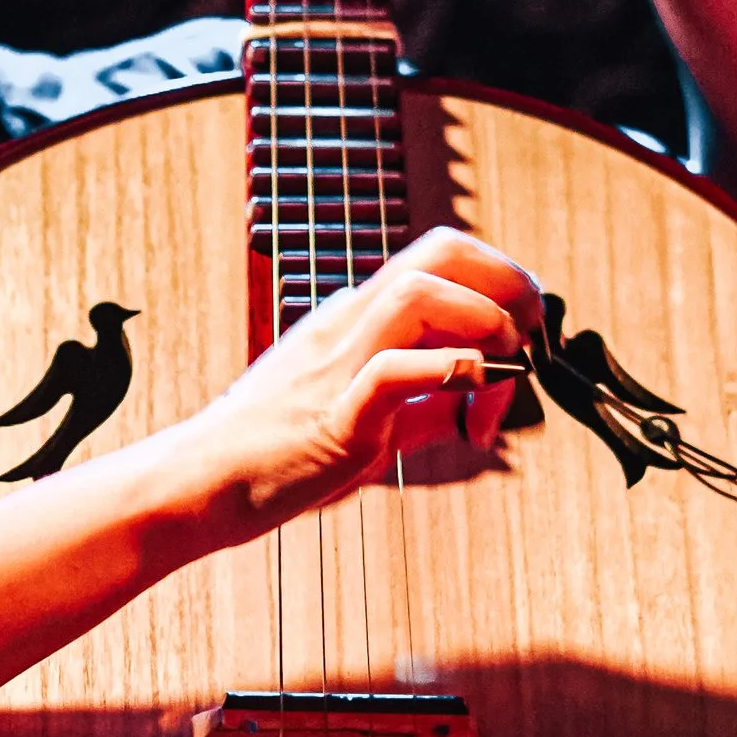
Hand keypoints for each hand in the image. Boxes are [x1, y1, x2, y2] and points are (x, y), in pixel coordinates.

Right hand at [173, 226, 540, 545]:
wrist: (204, 484)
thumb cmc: (280, 454)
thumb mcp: (371, 419)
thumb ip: (424, 407)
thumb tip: (482, 403)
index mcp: (359, 318)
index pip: (444, 258)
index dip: (502, 284)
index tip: (528, 342)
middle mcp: (350, 323)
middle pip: (440, 251)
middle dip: (506, 280)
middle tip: (533, 335)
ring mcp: (337, 363)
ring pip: (417, 292)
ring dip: (482, 320)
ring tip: (502, 365)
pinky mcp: (332, 416)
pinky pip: (389, 371)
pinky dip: (443, 370)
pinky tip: (469, 392)